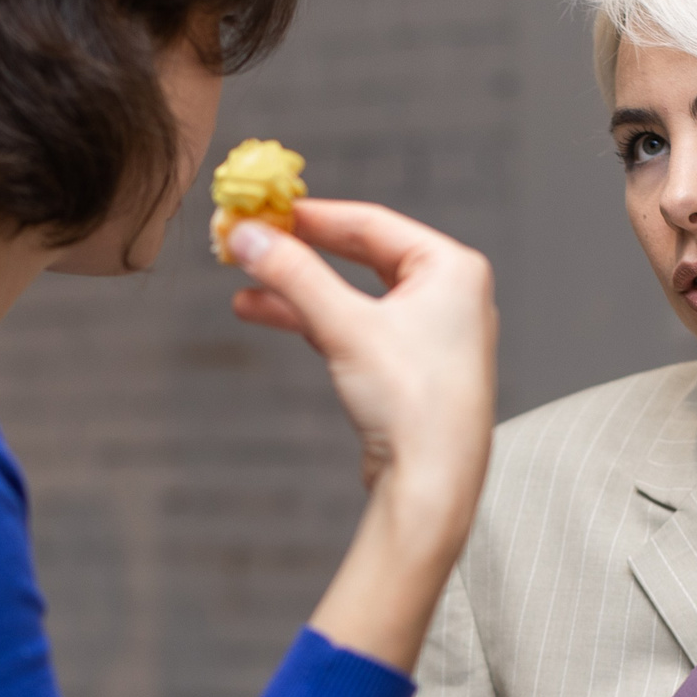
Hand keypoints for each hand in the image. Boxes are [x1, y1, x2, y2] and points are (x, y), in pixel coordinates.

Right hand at [227, 202, 496, 529]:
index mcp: (452, 269)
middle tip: (253, 243)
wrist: (432, 486)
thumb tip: (247, 235)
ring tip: (243, 286)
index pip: (372, 222)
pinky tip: (265, 314)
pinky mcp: (409, 371)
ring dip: (297, 291)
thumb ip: (294, 275)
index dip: (313, 215)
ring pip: (352, 296)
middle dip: (301, 254)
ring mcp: (430, 335)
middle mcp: (449, 296)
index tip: (266, 210)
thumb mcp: (345, 325)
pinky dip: (313, 321)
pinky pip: (355, 329)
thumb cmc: (414, 403)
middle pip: (361, 256)